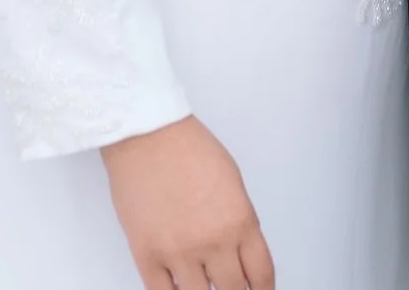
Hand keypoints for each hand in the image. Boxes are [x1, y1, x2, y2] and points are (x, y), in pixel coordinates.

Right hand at [102, 115, 273, 289]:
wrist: (147, 134)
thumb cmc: (188, 147)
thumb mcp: (233, 181)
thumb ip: (240, 221)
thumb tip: (240, 254)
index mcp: (240, 221)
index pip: (261, 276)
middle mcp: (213, 242)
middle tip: (231, 287)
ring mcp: (179, 253)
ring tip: (204, 285)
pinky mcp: (147, 256)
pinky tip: (179, 287)